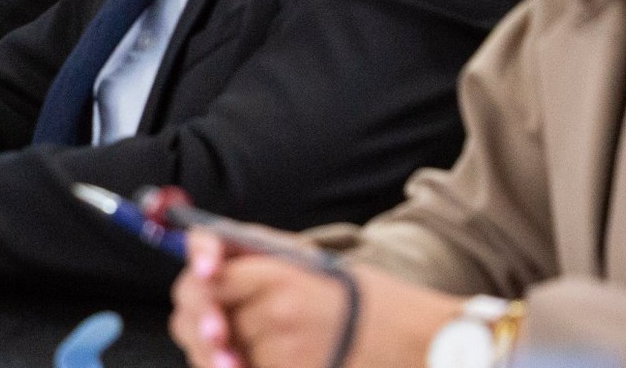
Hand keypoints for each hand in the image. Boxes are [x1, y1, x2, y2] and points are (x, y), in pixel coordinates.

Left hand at [170, 231, 464, 367]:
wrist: (430, 342)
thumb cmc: (376, 305)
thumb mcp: (314, 267)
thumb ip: (258, 268)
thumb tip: (208, 274)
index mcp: (278, 273)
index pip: (204, 280)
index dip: (195, 293)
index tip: (200, 300)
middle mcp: (277, 311)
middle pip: (203, 324)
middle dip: (202, 333)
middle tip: (215, 337)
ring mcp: (287, 350)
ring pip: (224, 359)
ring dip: (226, 360)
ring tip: (241, 356)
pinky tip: (263, 364)